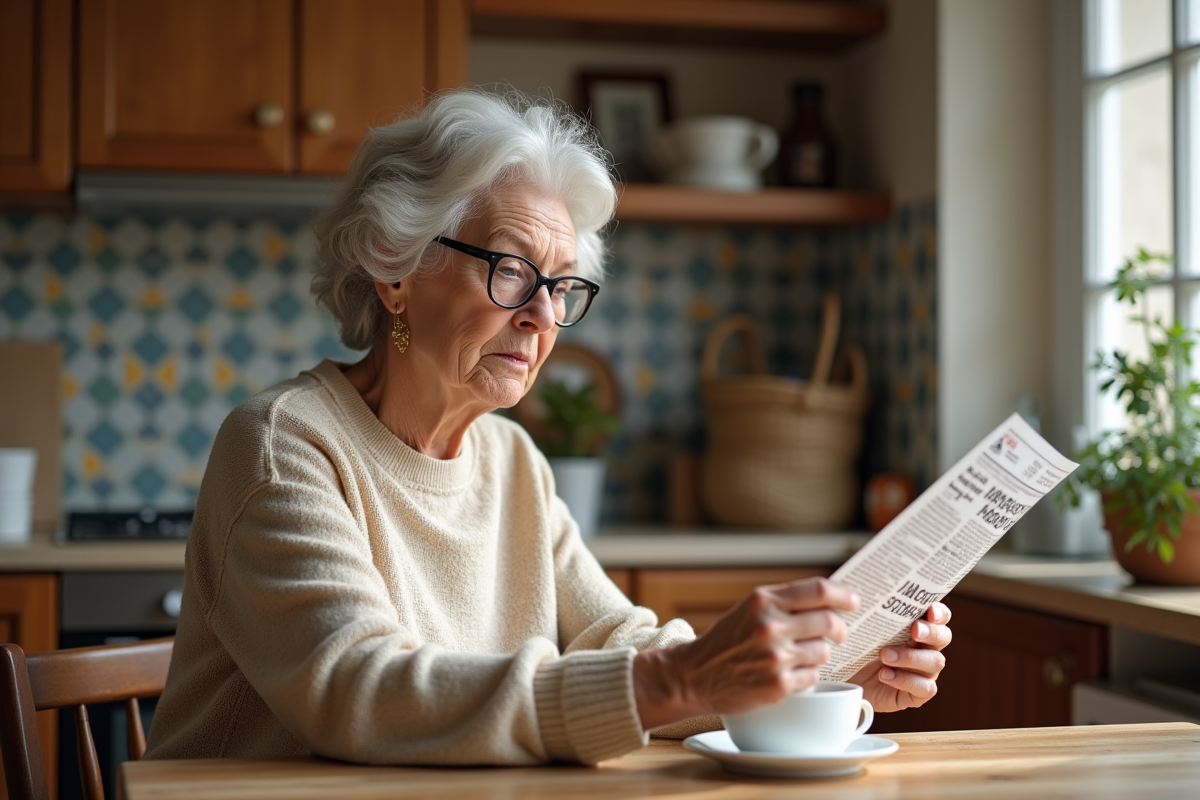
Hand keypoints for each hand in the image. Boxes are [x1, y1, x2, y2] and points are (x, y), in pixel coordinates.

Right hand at [634, 578, 859, 729]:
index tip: (854, 601)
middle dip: (840, 628)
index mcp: (763, 600)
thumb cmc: (726, 640)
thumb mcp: (750, 609)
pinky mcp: (778, 684)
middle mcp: (770, 625)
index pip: (818, 590)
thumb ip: (785, 602)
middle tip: (839, 633)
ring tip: (798, 655)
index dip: (843, 595)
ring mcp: (775, 656)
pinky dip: (806, 675)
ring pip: (823, 651)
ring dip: (818, 653)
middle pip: (829, 621)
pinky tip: (788, 673)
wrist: (694, 675)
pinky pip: (813, 676)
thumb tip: (831, 600)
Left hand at [848, 602, 951, 712]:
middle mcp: (925, 648)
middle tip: (914, 631)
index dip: (939, 613)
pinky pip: (926, 687)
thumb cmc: (856, 651)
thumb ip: (874, 615)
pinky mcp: (918, 693)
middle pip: (944, 637)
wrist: (846, 683)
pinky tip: (885, 675)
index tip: (930, 611)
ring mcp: (924, 672)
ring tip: (885, 656)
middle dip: (931, 632)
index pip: (939, 616)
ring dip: (910, 657)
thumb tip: (867, 595)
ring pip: (936, 662)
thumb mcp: (864, 631)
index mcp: (916, 629)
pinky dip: (905, 680)